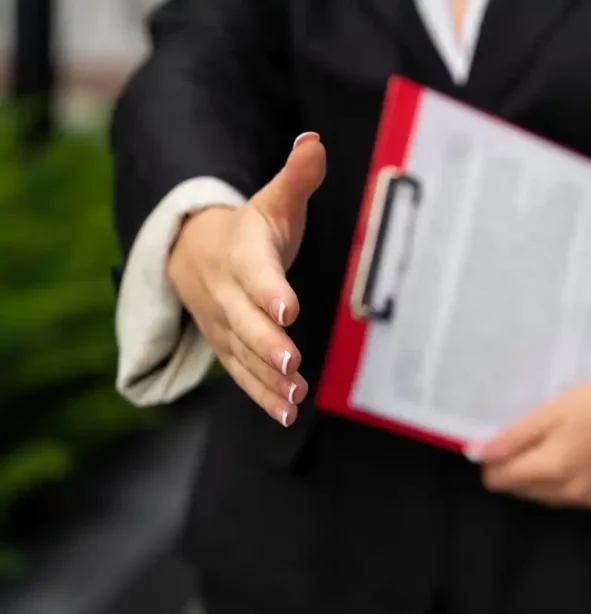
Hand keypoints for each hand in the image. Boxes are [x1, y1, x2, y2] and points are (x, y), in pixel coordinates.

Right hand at [167, 132, 326, 426]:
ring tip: (295, 397)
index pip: (255, 272)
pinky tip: (288, 413)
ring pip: (243, 356)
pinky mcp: (229, 349)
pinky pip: (243, 376)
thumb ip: (297, 176)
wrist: (194, 253)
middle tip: (291, 363)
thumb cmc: (249, 228)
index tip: (288, 308)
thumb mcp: (273, 200)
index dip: (270, 290)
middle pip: (245, 322)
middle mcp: (228, 294)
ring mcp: (225, 326)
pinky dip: (263, 397)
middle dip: (266, 344)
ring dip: (267, 380)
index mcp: (242, 253)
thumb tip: (314, 140)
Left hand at [470, 373, 590, 508]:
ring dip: (538, 478)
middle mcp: (569, 494)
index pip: (500, 481)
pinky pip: (569, 498)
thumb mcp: (549, 412)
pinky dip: (563, 483)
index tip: (503, 441)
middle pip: (521, 491)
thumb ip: (511, 438)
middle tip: (532, 438)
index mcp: (552, 470)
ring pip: (544, 497)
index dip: (493, 461)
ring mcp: (590, 500)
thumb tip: (476, 455)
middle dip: (516, 469)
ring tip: (554, 445)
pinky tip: (575, 458)